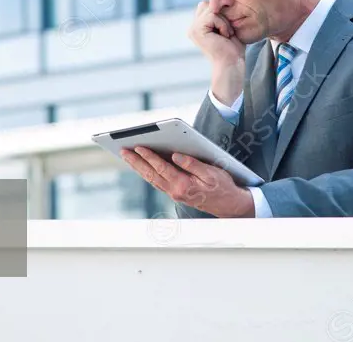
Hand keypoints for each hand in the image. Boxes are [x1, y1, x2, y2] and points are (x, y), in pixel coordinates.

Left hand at [121, 147, 254, 218]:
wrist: (228, 205)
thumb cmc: (222, 186)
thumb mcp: (211, 173)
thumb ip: (192, 164)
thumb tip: (176, 156)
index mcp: (183, 185)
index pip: (162, 168)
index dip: (149, 157)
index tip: (138, 147)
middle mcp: (175, 191)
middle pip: (151, 175)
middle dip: (136, 162)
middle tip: (124, 151)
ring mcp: (174, 193)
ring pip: (152, 179)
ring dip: (139, 167)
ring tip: (128, 156)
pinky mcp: (176, 192)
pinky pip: (157, 181)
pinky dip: (147, 172)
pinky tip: (142, 166)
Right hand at [187, 1, 245, 64]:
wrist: (232, 64)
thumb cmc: (233, 49)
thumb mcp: (228, 26)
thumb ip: (223, 14)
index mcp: (199, 26)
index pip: (207, 5)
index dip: (220, 10)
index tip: (229, 25)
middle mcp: (193, 26)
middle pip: (207, 4)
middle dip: (222, 15)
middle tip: (228, 31)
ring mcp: (193, 28)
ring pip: (211, 9)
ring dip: (224, 21)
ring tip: (227, 34)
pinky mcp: (196, 30)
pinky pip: (212, 15)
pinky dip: (223, 24)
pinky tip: (225, 36)